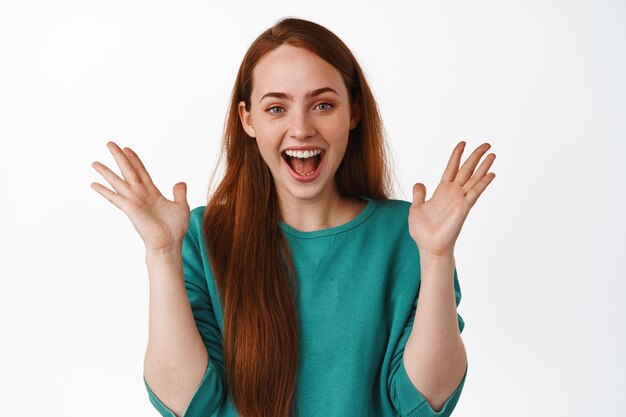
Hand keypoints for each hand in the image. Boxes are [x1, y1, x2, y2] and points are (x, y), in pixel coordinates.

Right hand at [90, 141, 189, 252]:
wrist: (169, 244)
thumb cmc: (174, 229)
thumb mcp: (181, 206)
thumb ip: (179, 193)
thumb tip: (180, 182)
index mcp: (152, 193)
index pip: (141, 171)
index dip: (134, 160)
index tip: (127, 148)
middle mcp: (141, 195)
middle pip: (128, 171)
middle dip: (119, 157)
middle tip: (110, 144)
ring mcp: (134, 201)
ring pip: (118, 182)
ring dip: (106, 172)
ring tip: (95, 162)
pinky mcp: (130, 209)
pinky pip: (115, 197)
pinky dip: (104, 191)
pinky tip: (93, 184)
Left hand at [409, 141, 495, 258]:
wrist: (429, 246)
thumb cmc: (422, 231)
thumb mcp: (416, 208)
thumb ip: (419, 195)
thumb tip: (419, 183)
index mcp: (441, 191)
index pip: (451, 168)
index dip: (456, 155)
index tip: (463, 143)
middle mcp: (453, 193)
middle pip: (466, 170)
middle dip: (475, 156)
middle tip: (486, 144)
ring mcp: (460, 200)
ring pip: (474, 178)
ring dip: (484, 166)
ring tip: (493, 154)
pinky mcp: (464, 208)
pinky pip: (475, 192)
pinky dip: (483, 183)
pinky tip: (491, 173)